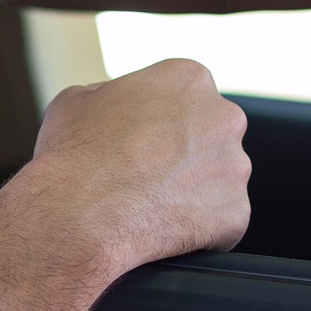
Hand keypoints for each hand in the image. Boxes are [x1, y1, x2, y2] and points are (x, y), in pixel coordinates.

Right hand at [11, 58, 251, 279]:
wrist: (77, 213)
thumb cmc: (74, 154)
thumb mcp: (78, 99)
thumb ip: (111, 94)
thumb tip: (115, 104)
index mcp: (189, 78)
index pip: (187, 99)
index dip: (162, 123)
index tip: (144, 142)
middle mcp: (224, 116)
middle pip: (212, 136)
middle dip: (187, 155)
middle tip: (150, 175)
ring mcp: (235, 166)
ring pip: (220, 180)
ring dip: (195, 193)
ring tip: (153, 206)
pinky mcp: (236, 212)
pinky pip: (223, 224)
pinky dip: (200, 232)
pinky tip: (165, 231)